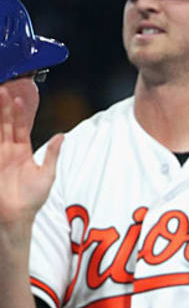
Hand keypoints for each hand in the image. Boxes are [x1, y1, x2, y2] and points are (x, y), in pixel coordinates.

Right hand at [0, 85, 61, 228]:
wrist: (17, 216)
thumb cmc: (32, 198)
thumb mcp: (47, 173)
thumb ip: (53, 153)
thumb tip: (62, 135)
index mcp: (22, 152)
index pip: (21, 127)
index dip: (20, 113)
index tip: (19, 98)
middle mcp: (8, 150)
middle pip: (5, 124)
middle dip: (5, 107)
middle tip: (3, 90)